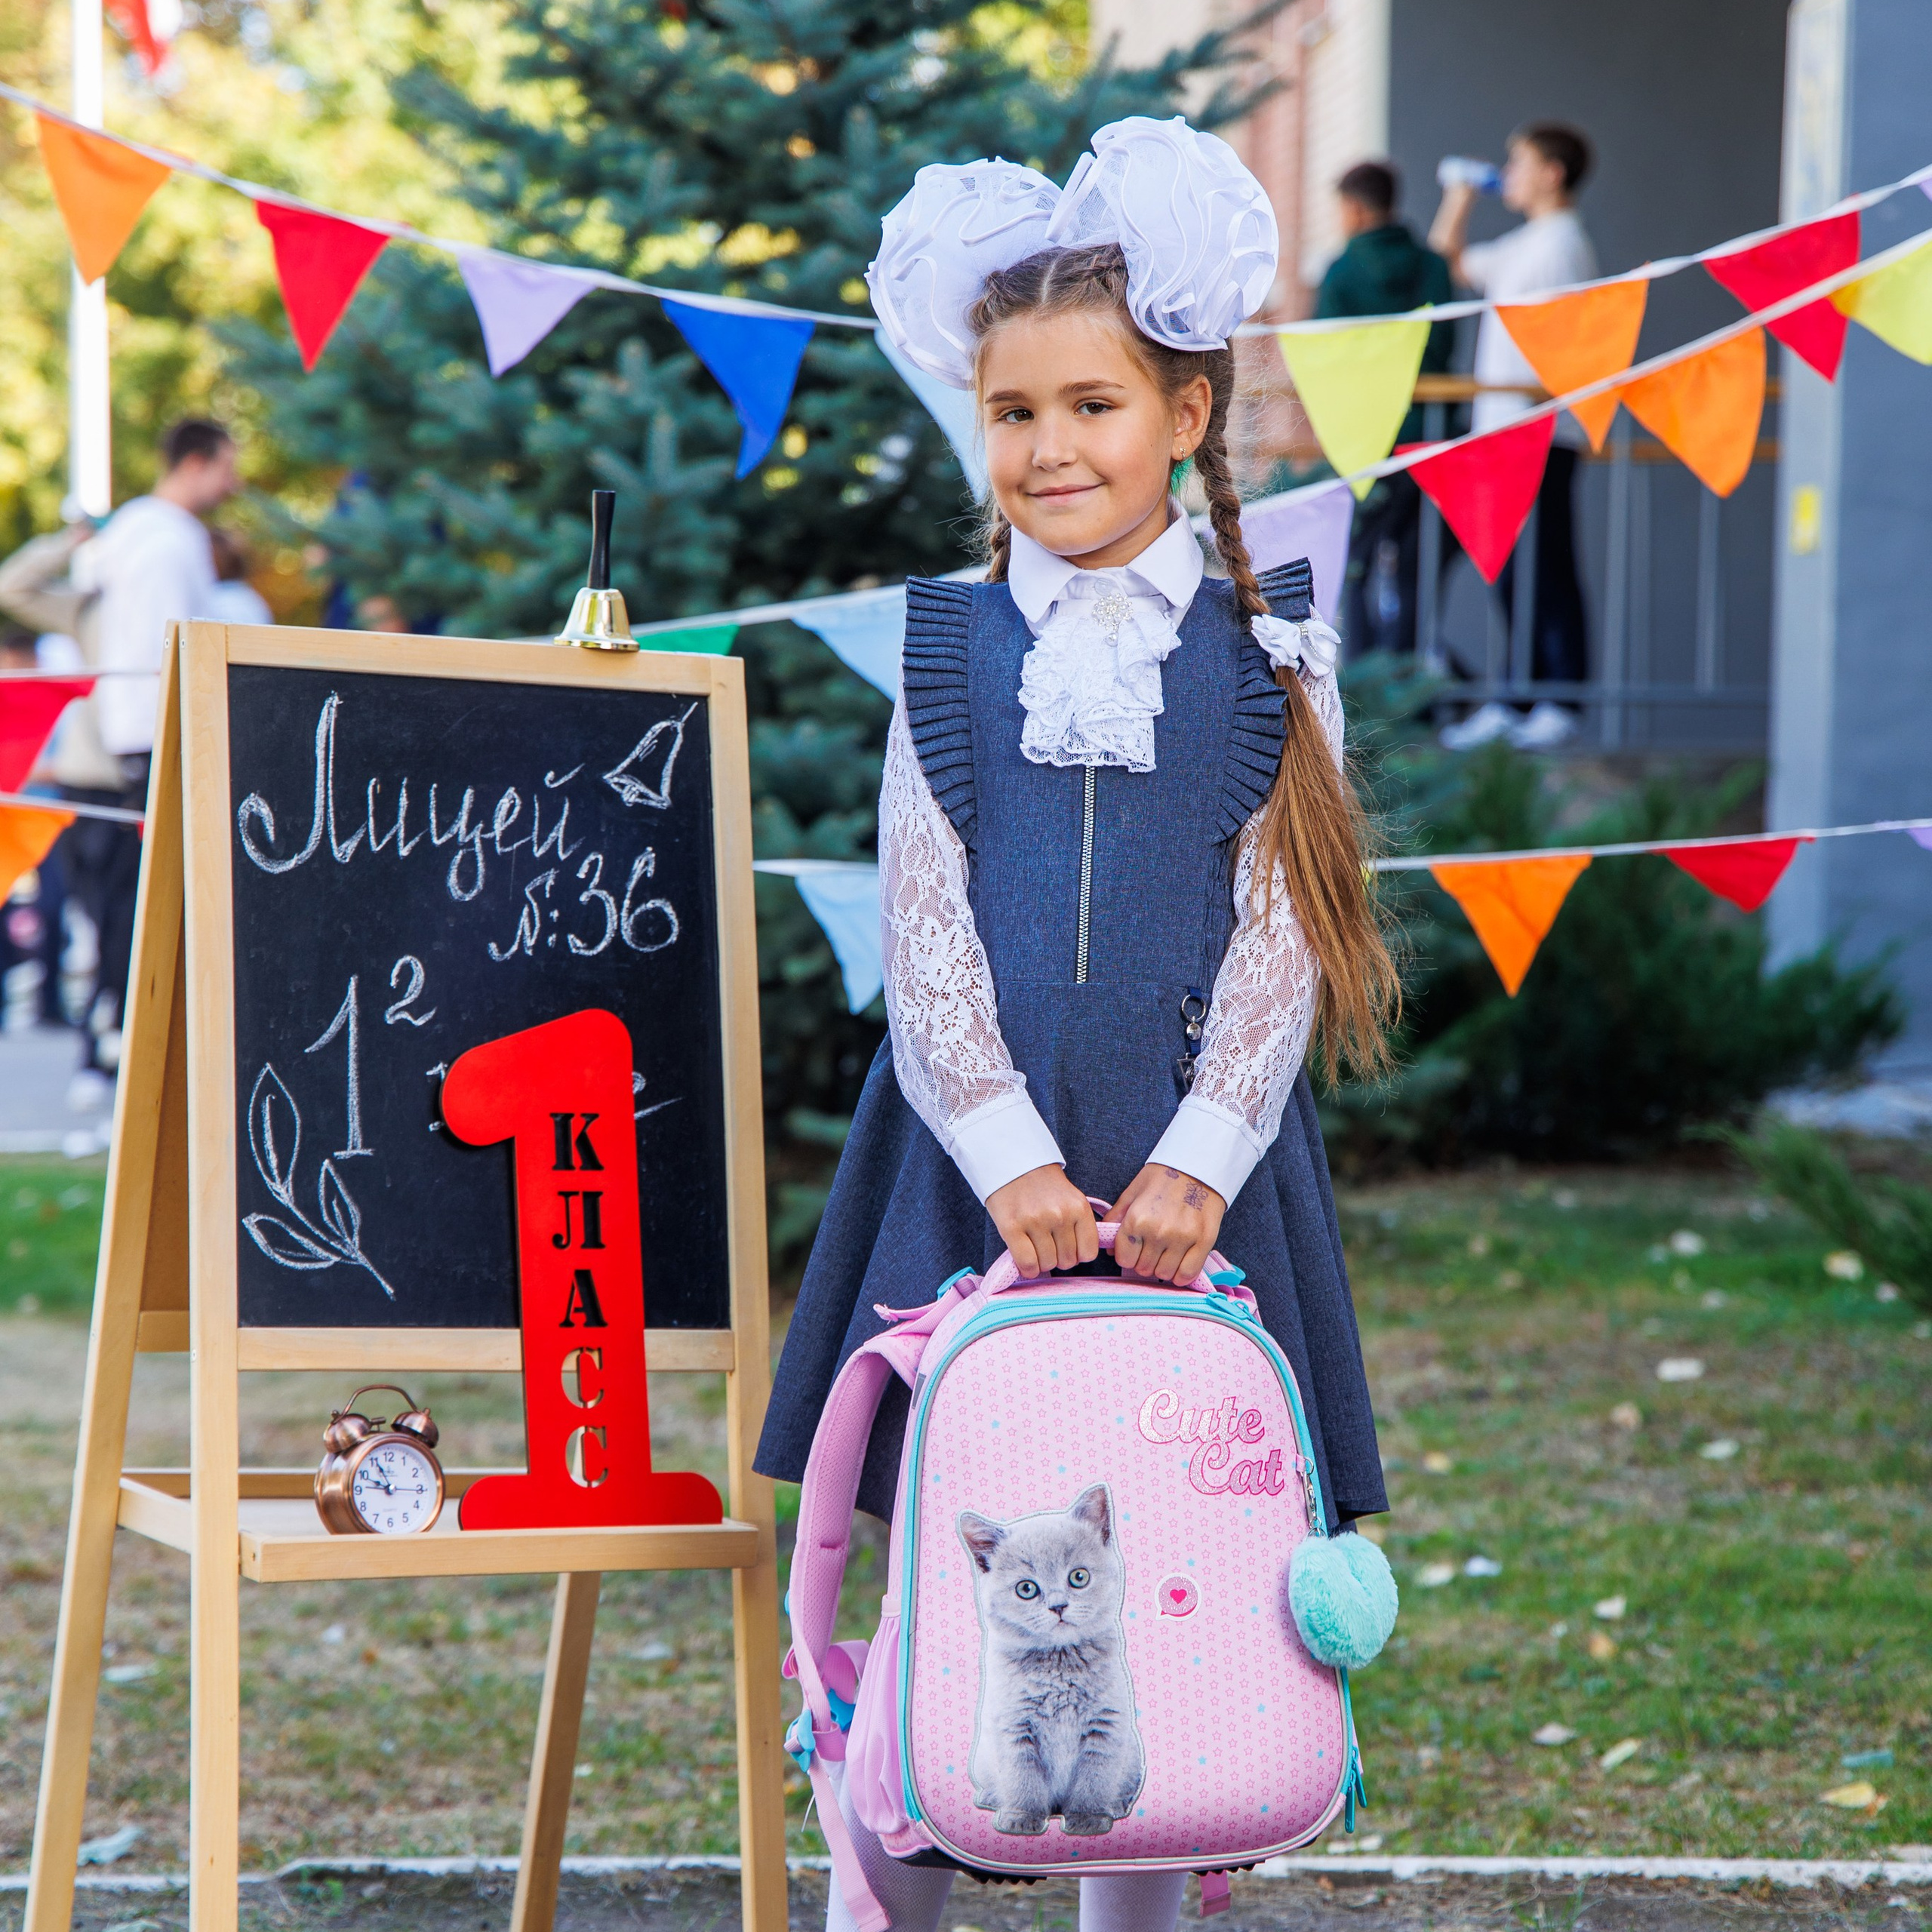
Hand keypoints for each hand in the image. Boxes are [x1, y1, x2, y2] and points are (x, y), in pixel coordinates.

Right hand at [986, 1165, 1098, 1279]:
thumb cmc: (1043, 1187)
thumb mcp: (1071, 1199)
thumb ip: (1078, 1226)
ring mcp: (1036, 1221)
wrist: (1013, 1166)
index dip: (1077, 1255)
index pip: (1089, 1253)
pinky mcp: (1012, 1227)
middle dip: (1058, 1258)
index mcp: (1078, 1207)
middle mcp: (1059, 1215)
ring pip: (1047, 1264)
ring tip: (1034, 1246)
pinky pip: (1027, 1264)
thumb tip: (1078, 1259)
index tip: (1067, 1248)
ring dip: (1041, 1262)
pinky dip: (1027, 1268)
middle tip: (1047, 1245)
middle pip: (1067, 1262)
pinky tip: (1025, 1258)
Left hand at [1108, 1165, 1224, 1285]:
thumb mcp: (1133, 1192)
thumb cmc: (1163, 1176)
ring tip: (1167, 1253)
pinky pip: (1187, 1274)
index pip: (1124, 1260)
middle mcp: (1157, 1231)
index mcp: (1136, 1219)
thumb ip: (1117, 1218)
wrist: (1198, 1165)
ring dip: (1163, 1268)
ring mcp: (1182, 1238)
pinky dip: (1182, 1274)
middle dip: (1145, 1262)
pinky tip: (1180, 1264)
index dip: (1128, 1256)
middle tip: (1152, 1249)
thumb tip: (1109, 1248)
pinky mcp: (1204, 1241)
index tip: (1134, 1249)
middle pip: (1144, 1269)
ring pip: (1165, 1274)